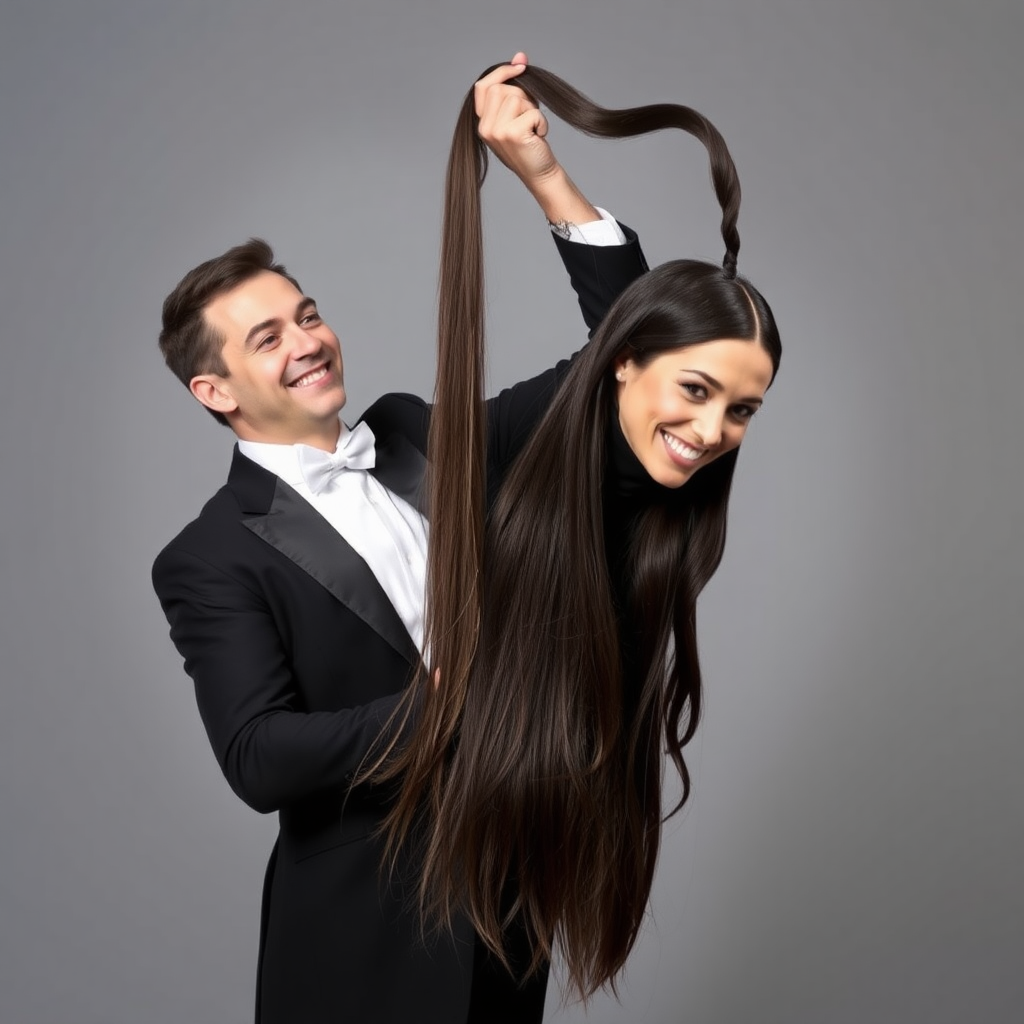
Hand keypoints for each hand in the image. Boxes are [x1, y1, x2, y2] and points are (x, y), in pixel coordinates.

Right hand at [474, 52, 558, 190]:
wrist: (540, 174)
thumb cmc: (530, 146)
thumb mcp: (518, 115)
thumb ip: (515, 88)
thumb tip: (520, 56)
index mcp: (482, 123)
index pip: (483, 86)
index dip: (502, 72)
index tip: (521, 65)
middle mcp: (485, 127)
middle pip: (502, 88)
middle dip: (523, 95)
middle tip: (531, 116)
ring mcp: (496, 131)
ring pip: (517, 97)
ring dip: (533, 110)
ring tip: (533, 129)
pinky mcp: (512, 134)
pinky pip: (532, 112)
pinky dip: (541, 122)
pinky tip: (538, 137)